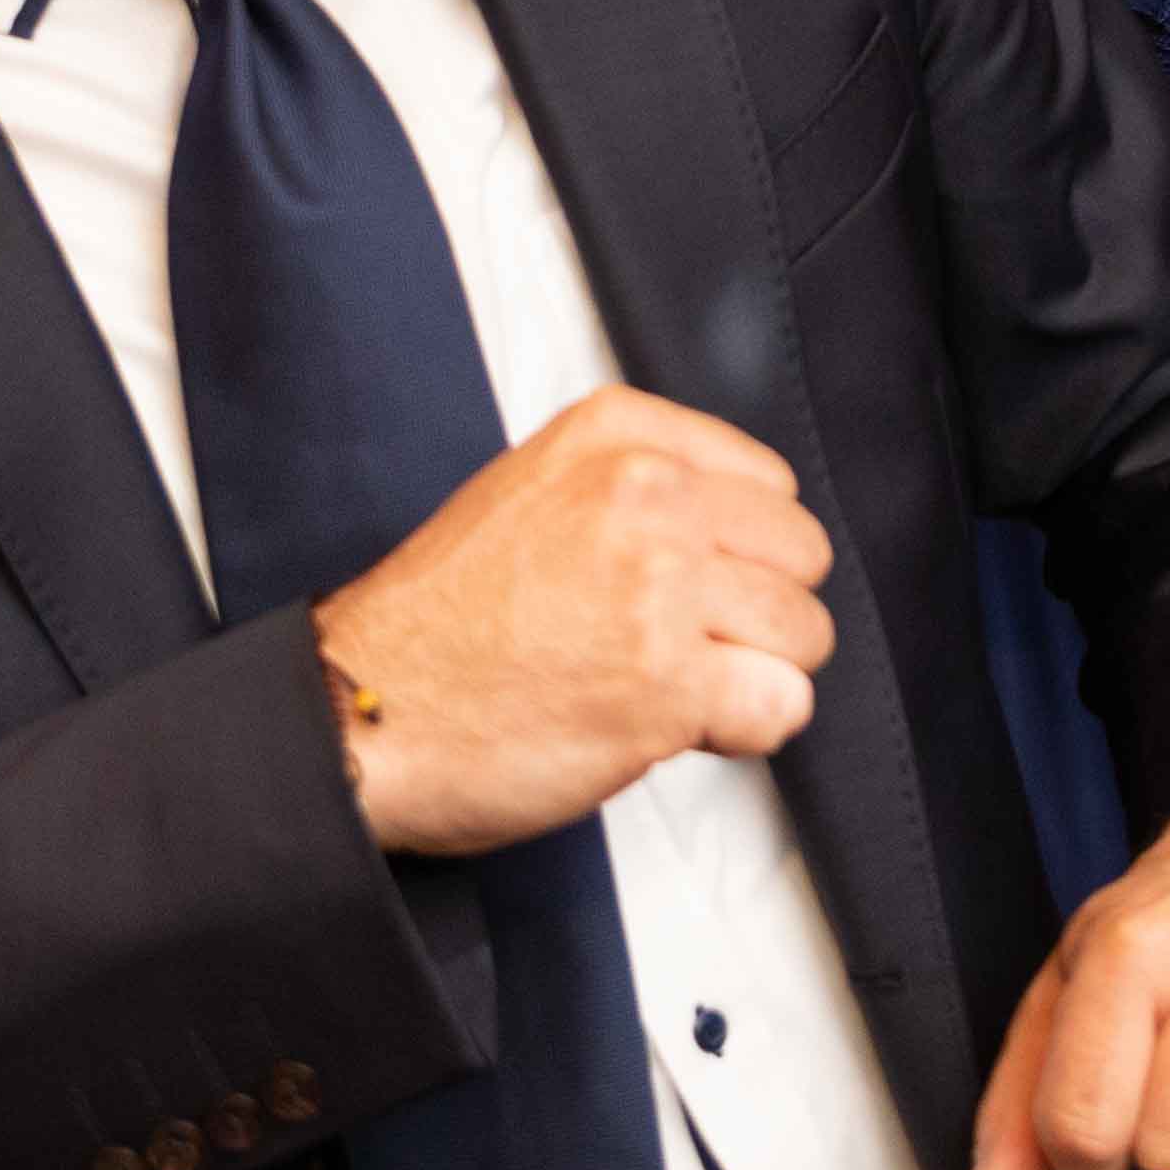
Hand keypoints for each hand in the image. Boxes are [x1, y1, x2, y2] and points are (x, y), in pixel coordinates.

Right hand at [315, 389, 837, 854]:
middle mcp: (645, 495)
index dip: (740, 554)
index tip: (687, 589)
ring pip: (804, 633)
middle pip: (801, 557)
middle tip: (685, 650)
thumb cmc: (440, 623)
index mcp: (616, 436)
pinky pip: (782, 706)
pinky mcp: (668, 684)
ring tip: (671, 690)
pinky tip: (676, 731)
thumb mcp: (534, 494)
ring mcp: (660, 588)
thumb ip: (637, 491)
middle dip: (760, 616)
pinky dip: (744, 734)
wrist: (364, 708)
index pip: (770, 485)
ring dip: (755, 677)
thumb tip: (740, 539)